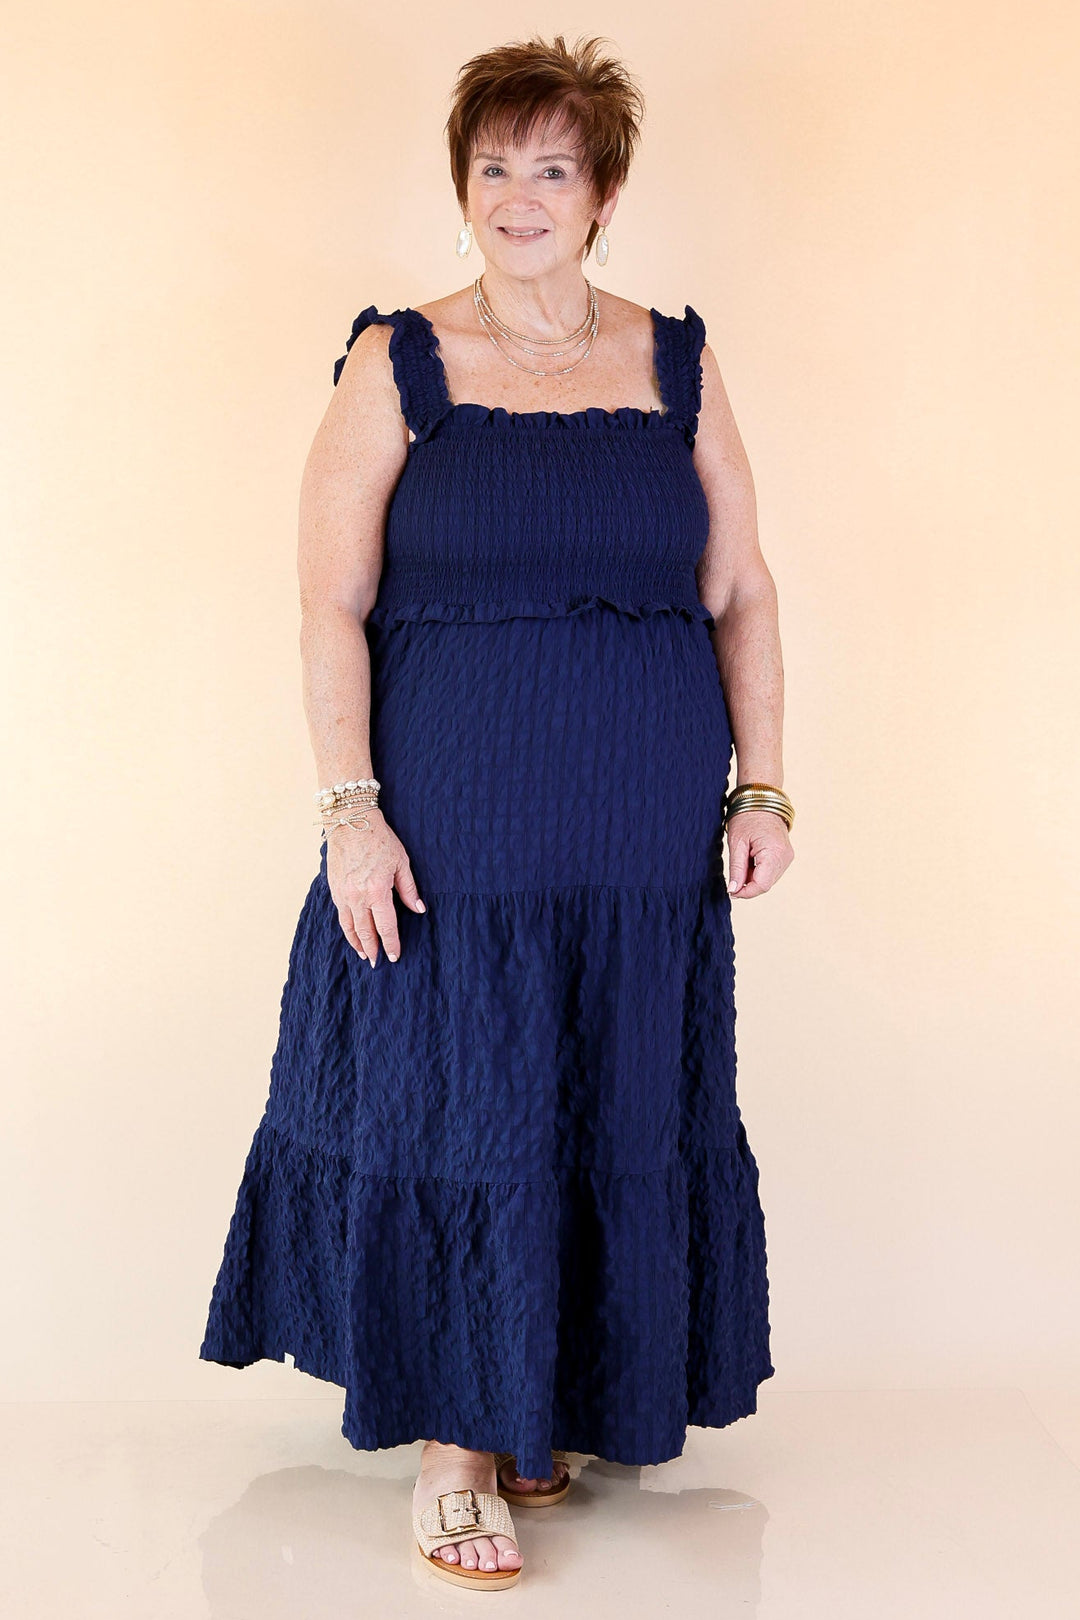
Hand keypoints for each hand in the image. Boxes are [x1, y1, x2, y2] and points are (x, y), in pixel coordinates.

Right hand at [325, 807, 425, 965]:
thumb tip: (418, 909)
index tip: (395, 956)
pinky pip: (340, 915)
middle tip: (377, 963)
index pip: (385, 927)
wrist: (350, 822)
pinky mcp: (334, 889)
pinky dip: (347, 928)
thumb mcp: (401, 862)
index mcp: (377, 891)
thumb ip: (409, 889)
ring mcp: (343, 894)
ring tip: (363, 954)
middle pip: (365, 932)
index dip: (391, 944)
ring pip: (349, 927)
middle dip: (372, 950)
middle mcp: (357, 897)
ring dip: (357, 943)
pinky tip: (352, 933)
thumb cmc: (379, 839)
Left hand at [725, 809, 793, 898]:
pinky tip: (750, 859)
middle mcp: (785, 858)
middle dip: (748, 885)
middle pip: (765, 884)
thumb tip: (733, 890)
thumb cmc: (747, 816)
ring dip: (752, 878)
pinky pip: (771, 871)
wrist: (761, 800)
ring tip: (743, 860)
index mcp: (774, 853)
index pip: (762, 885)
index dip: (745, 892)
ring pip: (768, 879)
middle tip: (733, 874)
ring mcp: (787, 857)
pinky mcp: (785, 856)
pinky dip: (758, 871)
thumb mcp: (737, 843)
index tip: (731, 891)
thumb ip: (736, 868)